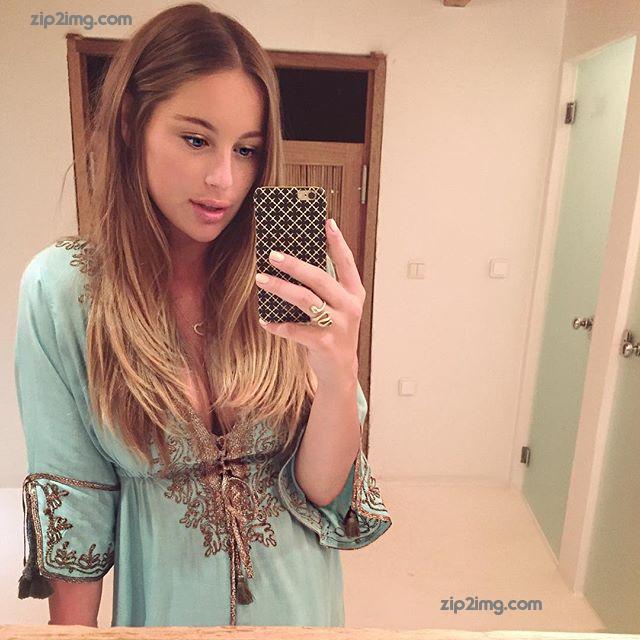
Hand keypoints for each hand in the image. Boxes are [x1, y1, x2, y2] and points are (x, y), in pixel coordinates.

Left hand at [254, 217, 365, 387]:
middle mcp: (349, 306)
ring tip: (261, 279)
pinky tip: (265, 320)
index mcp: (354, 292)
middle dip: (295, 265)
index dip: (337, 242)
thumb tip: (292, 261)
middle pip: (320, 279)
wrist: (340, 370)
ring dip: (281, 288)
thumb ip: (323, 287)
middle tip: (273, 255)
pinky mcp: (325, 344)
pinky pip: (296, 330)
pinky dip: (278, 325)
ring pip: (306, 301)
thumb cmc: (333, 331)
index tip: (327, 222)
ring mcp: (338, 326)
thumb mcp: (336, 307)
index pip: (346, 262)